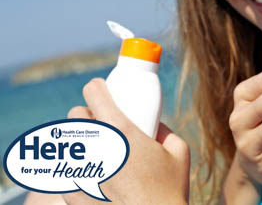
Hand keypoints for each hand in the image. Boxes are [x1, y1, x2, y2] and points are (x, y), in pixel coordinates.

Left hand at [62, 78, 189, 204]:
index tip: (101, 90)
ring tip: (98, 152)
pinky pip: (64, 167)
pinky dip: (76, 166)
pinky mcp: (70, 191)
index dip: (98, 87)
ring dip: (80, 140)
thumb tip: (153, 124)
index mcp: (120, 130)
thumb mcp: (179, 152)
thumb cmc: (169, 192)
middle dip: (87, 116)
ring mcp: (78, 169)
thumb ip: (164, 129)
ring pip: (66, 141)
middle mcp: (94, 146)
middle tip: (102, 126)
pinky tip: (95, 175)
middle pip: (75, 115)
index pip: (94, 92)